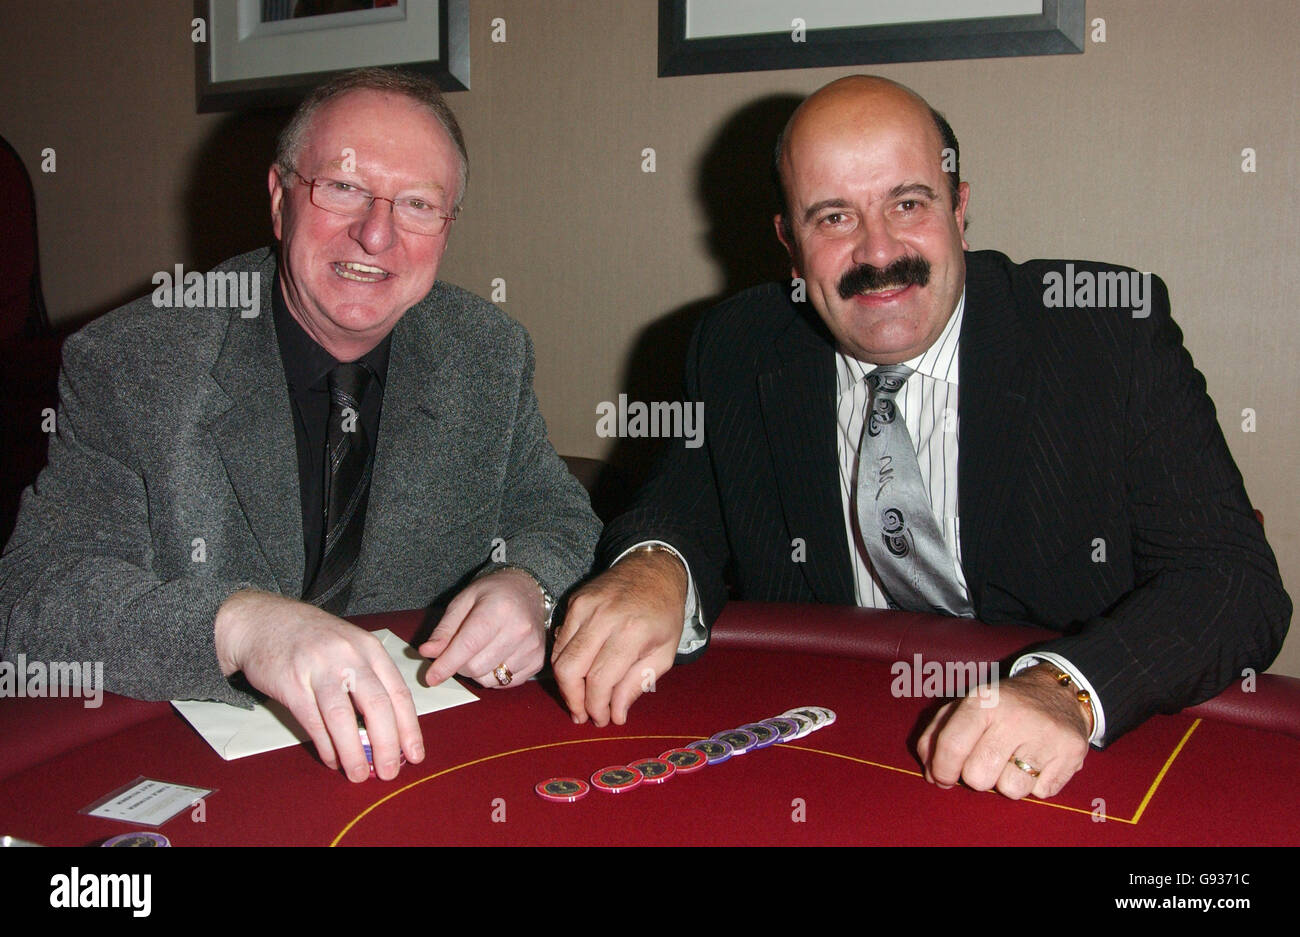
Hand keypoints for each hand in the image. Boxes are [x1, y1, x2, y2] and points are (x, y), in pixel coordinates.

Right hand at [214, 590, 423, 782]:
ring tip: (360, 775)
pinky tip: (333, 760)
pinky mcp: (291, 683)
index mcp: (369, 648)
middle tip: (390, 771)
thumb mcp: (350, 646)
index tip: (415, 754)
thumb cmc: (313, 639)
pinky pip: (313, 722)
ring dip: (354, 753)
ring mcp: (319, 669)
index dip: (409, 727)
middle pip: (376, 706)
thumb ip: (369, 679)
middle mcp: (348, 656)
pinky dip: (326, 746)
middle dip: (387, 744)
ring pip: (343, 719)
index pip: (398, 692)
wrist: (263, 621)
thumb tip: (388, 730)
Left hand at [419, 567, 547, 688]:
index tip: (431, 677)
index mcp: (498, 609)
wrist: (528, 591)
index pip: (468, 646)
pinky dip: (494, 675)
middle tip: (460, 651)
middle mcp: (519, 629)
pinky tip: (496, 656)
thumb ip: (445, 629)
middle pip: (476, 667)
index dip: (446, 664)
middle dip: (459, 665)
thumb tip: (427, 653)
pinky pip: (505, 683)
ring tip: (480, 651)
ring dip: (477, 672)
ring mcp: (531, 647)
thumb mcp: (463, 602)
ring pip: (489, 679)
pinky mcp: (537, 661)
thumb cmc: (493, 594)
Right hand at [552, 548, 687, 726]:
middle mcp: (603, 617)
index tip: (602, 720)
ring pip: (558, 657)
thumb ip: (637, 684)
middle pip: (570, 669)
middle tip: (583, 715)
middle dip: (573, 700)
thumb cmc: (664, 614)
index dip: (597, 706)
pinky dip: (564, 661)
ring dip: (566, 685)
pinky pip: (559, 641)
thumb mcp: (665, 653)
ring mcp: (584, 606)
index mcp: (632, 631)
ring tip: (579, 700)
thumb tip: (615, 715)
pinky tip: (578, 672)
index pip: (600, 679)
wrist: (653, 569)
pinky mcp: (573, 602)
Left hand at [915, 664, 1090, 799]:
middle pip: (978, 776)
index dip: (942, 770)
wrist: (1059, 693)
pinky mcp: (1071, 753)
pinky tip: (1037, 761)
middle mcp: (1014, 717)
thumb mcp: (967, 706)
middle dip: (975, 777)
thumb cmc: (1003, 706)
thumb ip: (938, 734)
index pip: (952, 745)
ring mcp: (1045, 736)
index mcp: (983, 701)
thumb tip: (931, 771)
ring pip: (1010, 790)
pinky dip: (1035, 784)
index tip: (942, 778)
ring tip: (1013, 760)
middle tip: (985, 762)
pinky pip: (1040, 792)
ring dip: (1007, 782)